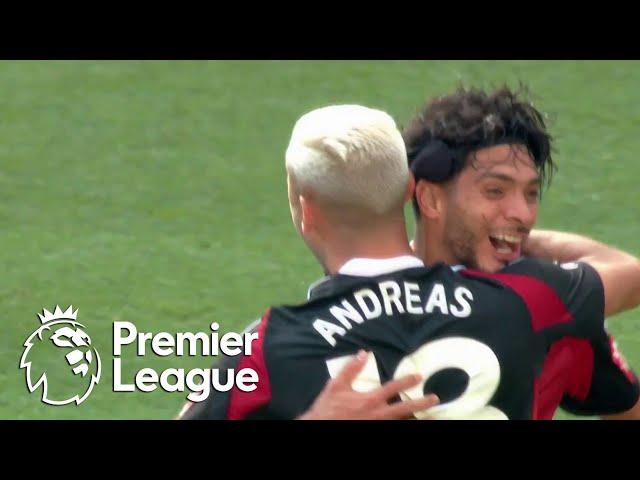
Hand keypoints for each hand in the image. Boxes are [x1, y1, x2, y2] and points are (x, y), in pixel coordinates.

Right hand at [298, 350, 438, 419]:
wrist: (320, 426)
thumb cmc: (328, 408)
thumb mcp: (336, 385)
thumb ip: (351, 369)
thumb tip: (363, 353)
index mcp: (370, 400)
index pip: (392, 388)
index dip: (407, 381)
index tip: (419, 376)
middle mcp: (378, 415)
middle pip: (405, 408)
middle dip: (421, 403)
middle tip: (435, 399)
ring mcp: (377, 425)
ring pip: (402, 422)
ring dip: (416, 418)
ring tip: (430, 416)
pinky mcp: (373, 430)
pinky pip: (394, 428)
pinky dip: (403, 424)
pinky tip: (411, 421)